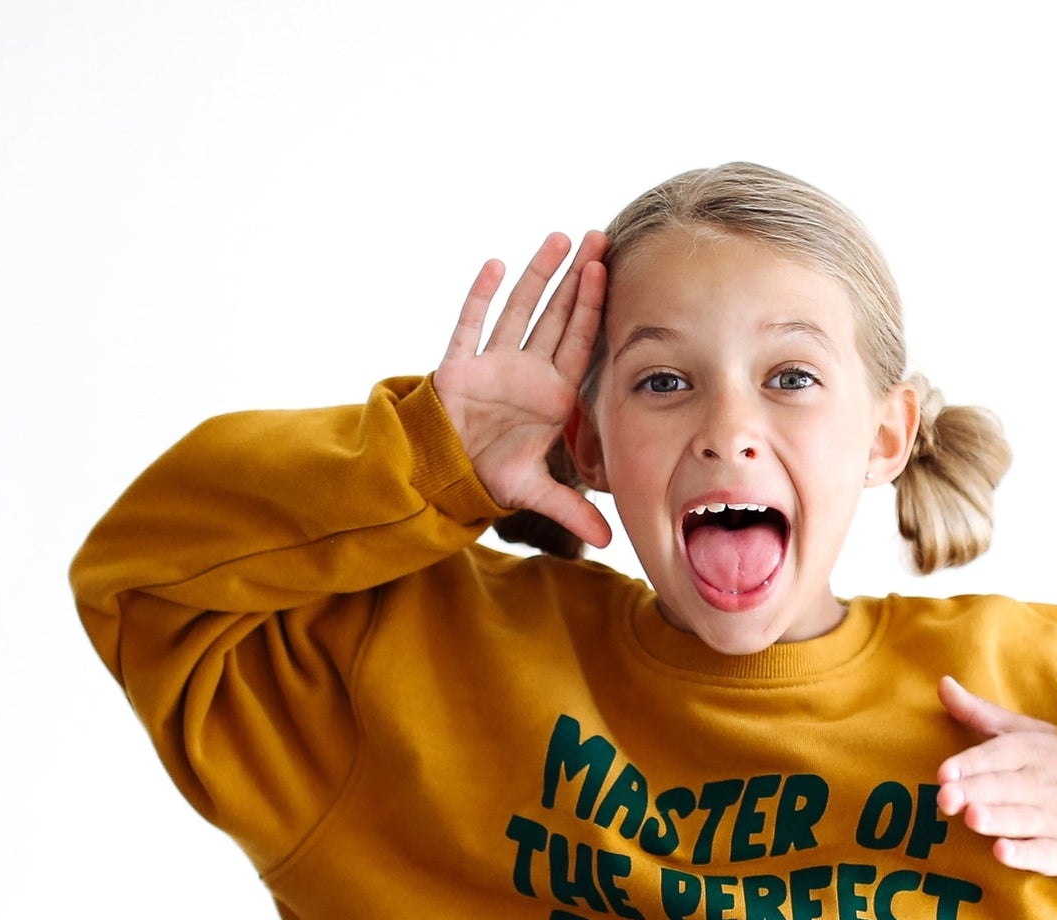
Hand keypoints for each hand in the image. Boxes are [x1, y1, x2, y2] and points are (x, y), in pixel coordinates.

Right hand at [433, 230, 610, 547]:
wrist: (448, 475)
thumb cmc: (492, 474)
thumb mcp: (535, 492)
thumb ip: (572, 511)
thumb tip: (608, 542)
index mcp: (550, 394)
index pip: (577, 342)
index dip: (592, 308)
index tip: (607, 272)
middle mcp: (526, 371)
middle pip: (556, 315)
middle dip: (576, 278)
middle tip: (598, 239)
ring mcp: (493, 363)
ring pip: (518, 310)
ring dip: (536, 275)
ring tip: (558, 238)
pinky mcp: (460, 365)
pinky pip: (470, 325)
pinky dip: (481, 297)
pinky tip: (496, 265)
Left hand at [934, 676, 1056, 874]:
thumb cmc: (1052, 762)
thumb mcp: (1023, 733)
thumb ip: (979, 713)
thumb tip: (942, 683)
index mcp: (1033, 750)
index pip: (999, 753)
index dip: (971, 763)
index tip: (943, 772)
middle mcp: (1045, 782)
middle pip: (1005, 787)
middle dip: (976, 791)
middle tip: (945, 797)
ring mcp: (1056, 817)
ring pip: (1022, 818)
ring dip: (998, 819)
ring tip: (972, 818)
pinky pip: (1043, 853)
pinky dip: (1024, 854)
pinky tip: (1002, 853)